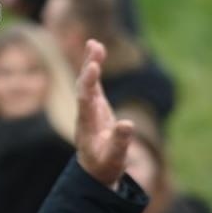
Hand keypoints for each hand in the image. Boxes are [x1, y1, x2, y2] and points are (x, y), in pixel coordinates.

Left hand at [74, 39, 134, 188]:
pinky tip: (95, 50)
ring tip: (94, 43)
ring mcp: (88, 108)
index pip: (85, 100)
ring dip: (90, 62)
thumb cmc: (105, 166)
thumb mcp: (114, 158)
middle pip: (83, 86)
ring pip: (87, 82)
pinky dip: (93, 66)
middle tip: (94, 48)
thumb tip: (127, 123)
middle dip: (88, 68)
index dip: (88, 83)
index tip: (92, 67)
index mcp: (87, 126)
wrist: (95, 170)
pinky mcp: (95, 105)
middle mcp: (84, 113)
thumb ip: (120, 141)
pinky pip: (92, 82)